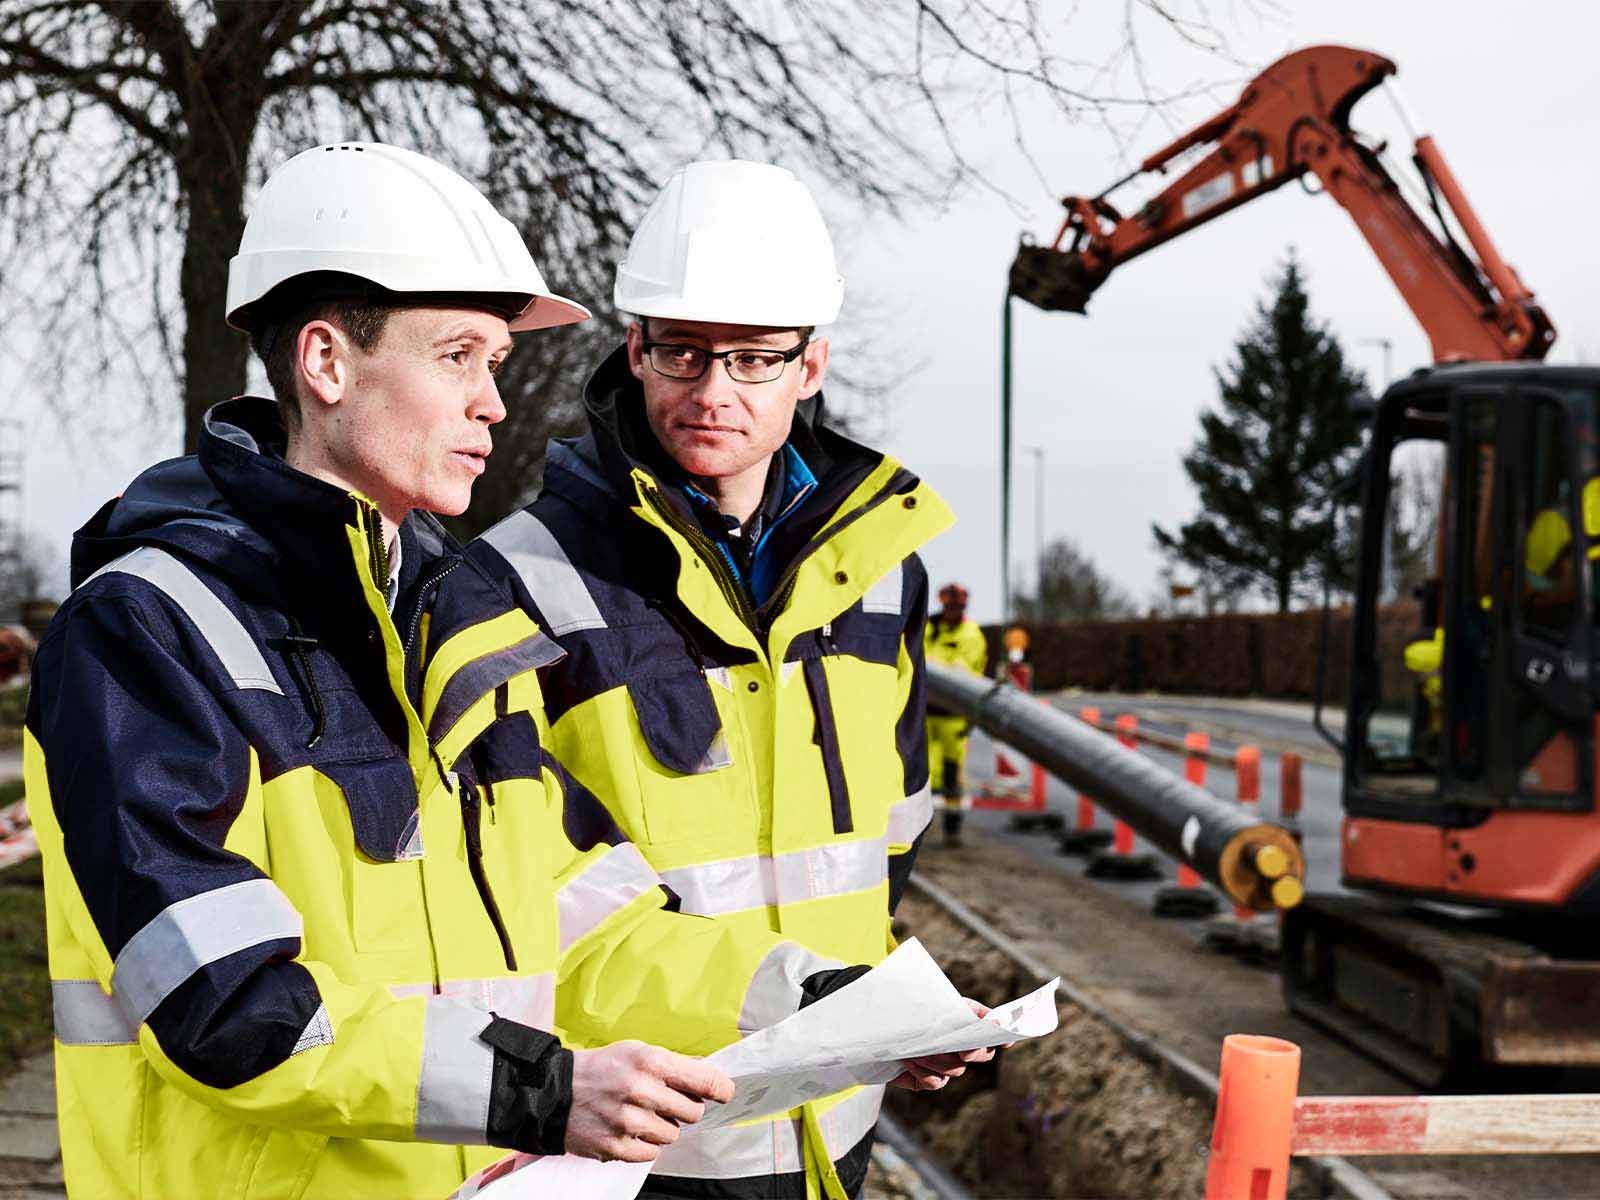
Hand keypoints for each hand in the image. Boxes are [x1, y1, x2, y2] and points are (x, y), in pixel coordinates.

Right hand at [565, 1041, 733, 1162]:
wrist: (557, 1092)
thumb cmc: (602, 1068)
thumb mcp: (637, 1051)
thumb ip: (673, 1064)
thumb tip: (709, 1076)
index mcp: (650, 1062)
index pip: (703, 1079)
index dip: (721, 1088)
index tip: (726, 1093)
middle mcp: (641, 1090)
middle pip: (693, 1112)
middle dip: (684, 1109)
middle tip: (665, 1102)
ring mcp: (628, 1121)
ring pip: (674, 1135)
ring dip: (663, 1127)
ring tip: (640, 1114)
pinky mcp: (616, 1146)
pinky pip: (653, 1152)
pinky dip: (646, 1144)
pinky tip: (629, 1129)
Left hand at [888, 998, 999, 1090]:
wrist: (869, 1025)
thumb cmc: (902, 1008)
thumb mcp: (931, 1003)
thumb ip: (961, 1011)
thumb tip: (993, 1018)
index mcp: (961, 1020)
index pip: (990, 1030)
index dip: (1003, 1035)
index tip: (1007, 1039)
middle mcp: (956, 1044)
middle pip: (981, 1055)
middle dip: (973, 1053)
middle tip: (962, 1050)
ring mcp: (942, 1063)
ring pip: (956, 1070)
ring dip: (938, 1060)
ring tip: (918, 1050)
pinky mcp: (926, 1078)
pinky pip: (936, 1083)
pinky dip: (924, 1073)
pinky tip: (909, 1062)